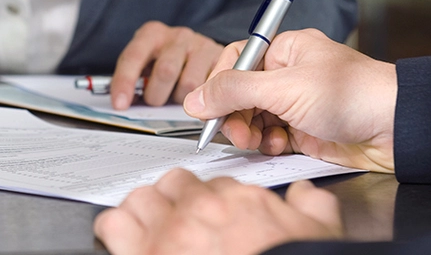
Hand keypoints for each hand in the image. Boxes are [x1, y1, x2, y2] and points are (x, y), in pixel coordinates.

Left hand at [94, 168, 342, 254]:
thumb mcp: (317, 234)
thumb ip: (311, 208)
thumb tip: (306, 194)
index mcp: (239, 200)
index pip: (214, 183)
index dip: (212, 200)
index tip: (213, 213)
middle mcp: (201, 209)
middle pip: (174, 183)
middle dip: (175, 198)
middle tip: (181, 219)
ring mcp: (170, 231)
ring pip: (141, 198)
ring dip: (144, 211)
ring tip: (150, 226)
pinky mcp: (144, 254)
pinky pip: (113, 225)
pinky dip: (116, 229)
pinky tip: (125, 238)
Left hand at [111, 22, 222, 108]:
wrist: (197, 49)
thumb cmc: (165, 60)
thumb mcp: (146, 63)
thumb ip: (135, 79)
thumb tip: (124, 103)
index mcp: (151, 34)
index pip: (133, 57)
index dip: (125, 82)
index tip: (120, 104)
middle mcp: (177, 36)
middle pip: (165, 71)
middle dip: (156, 95)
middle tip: (156, 101)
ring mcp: (200, 45)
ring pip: (189, 84)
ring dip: (181, 100)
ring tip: (177, 95)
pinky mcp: (221, 57)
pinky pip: (210, 87)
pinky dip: (201, 99)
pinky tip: (197, 95)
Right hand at [183, 28, 396, 171]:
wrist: (400, 129)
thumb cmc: (354, 94)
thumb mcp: (284, 88)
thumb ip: (233, 91)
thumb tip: (194, 99)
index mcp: (286, 50)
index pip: (236, 60)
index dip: (220, 83)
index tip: (208, 105)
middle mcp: (290, 74)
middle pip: (241, 92)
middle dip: (233, 113)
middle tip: (235, 131)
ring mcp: (297, 104)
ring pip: (253, 117)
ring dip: (249, 131)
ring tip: (256, 140)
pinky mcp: (306, 131)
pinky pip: (271, 137)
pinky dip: (268, 144)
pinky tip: (277, 146)